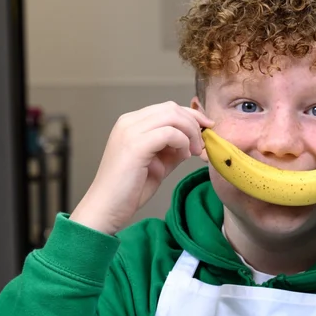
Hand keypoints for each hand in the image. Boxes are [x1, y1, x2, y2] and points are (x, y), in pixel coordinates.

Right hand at [70, 102, 210, 234]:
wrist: (108, 207)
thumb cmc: (131, 188)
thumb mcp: (159, 163)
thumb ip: (174, 149)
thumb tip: (194, 141)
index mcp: (131, 123)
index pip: (168, 108)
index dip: (192, 117)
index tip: (207, 130)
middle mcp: (128, 122)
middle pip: (172, 108)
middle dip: (194, 123)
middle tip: (202, 145)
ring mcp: (130, 131)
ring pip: (172, 116)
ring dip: (191, 133)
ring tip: (194, 152)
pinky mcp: (135, 145)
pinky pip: (169, 133)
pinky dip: (183, 142)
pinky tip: (184, 156)